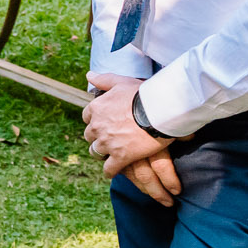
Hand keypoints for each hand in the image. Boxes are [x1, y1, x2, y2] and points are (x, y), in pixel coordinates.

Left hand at [83, 74, 180, 203]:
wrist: (159, 109)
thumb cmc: (143, 94)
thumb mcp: (121, 82)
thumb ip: (104, 79)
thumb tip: (89, 75)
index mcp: (96, 108)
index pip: (87, 117)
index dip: (95, 121)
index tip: (104, 123)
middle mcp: (97, 126)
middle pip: (89, 136)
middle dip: (97, 137)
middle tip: (108, 139)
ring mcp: (107, 142)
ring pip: (96, 152)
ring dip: (102, 153)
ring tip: (110, 155)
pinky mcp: (120, 156)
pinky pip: (109, 169)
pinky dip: (110, 171)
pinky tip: (113, 171)